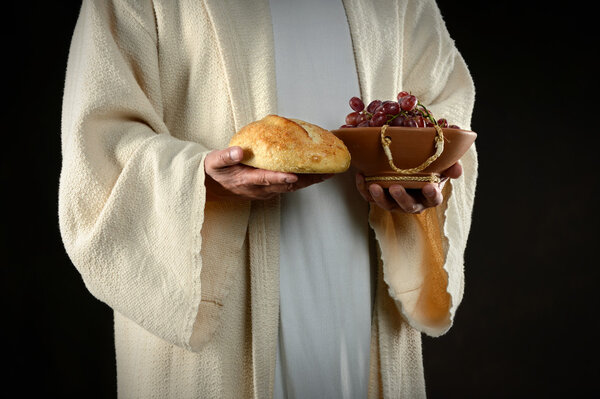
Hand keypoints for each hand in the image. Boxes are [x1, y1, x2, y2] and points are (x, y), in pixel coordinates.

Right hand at [204, 146, 332, 200]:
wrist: (215, 182)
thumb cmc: (216, 169)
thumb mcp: (214, 161)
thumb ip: (225, 156)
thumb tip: (238, 151)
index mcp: (246, 180)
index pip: (265, 179)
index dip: (280, 178)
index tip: (293, 175)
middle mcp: (259, 189)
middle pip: (286, 185)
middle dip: (306, 180)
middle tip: (325, 173)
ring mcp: (266, 191)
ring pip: (291, 187)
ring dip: (309, 181)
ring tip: (328, 172)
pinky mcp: (271, 189)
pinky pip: (290, 185)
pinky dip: (304, 179)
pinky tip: (315, 172)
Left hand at [355, 162, 462, 213]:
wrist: (410, 167)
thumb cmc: (427, 168)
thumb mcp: (441, 166)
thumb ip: (450, 166)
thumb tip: (457, 169)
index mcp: (430, 195)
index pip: (433, 198)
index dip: (432, 194)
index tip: (429, 186)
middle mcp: (413, 202)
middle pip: (408, 205)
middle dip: (402, 198)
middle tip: (396, 188)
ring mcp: (395, 202)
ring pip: (388, 204)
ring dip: (380, 197)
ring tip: (374, 186)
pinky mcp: (380, 198)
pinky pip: (370, 197)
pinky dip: (364, 189)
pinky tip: (361, 176)